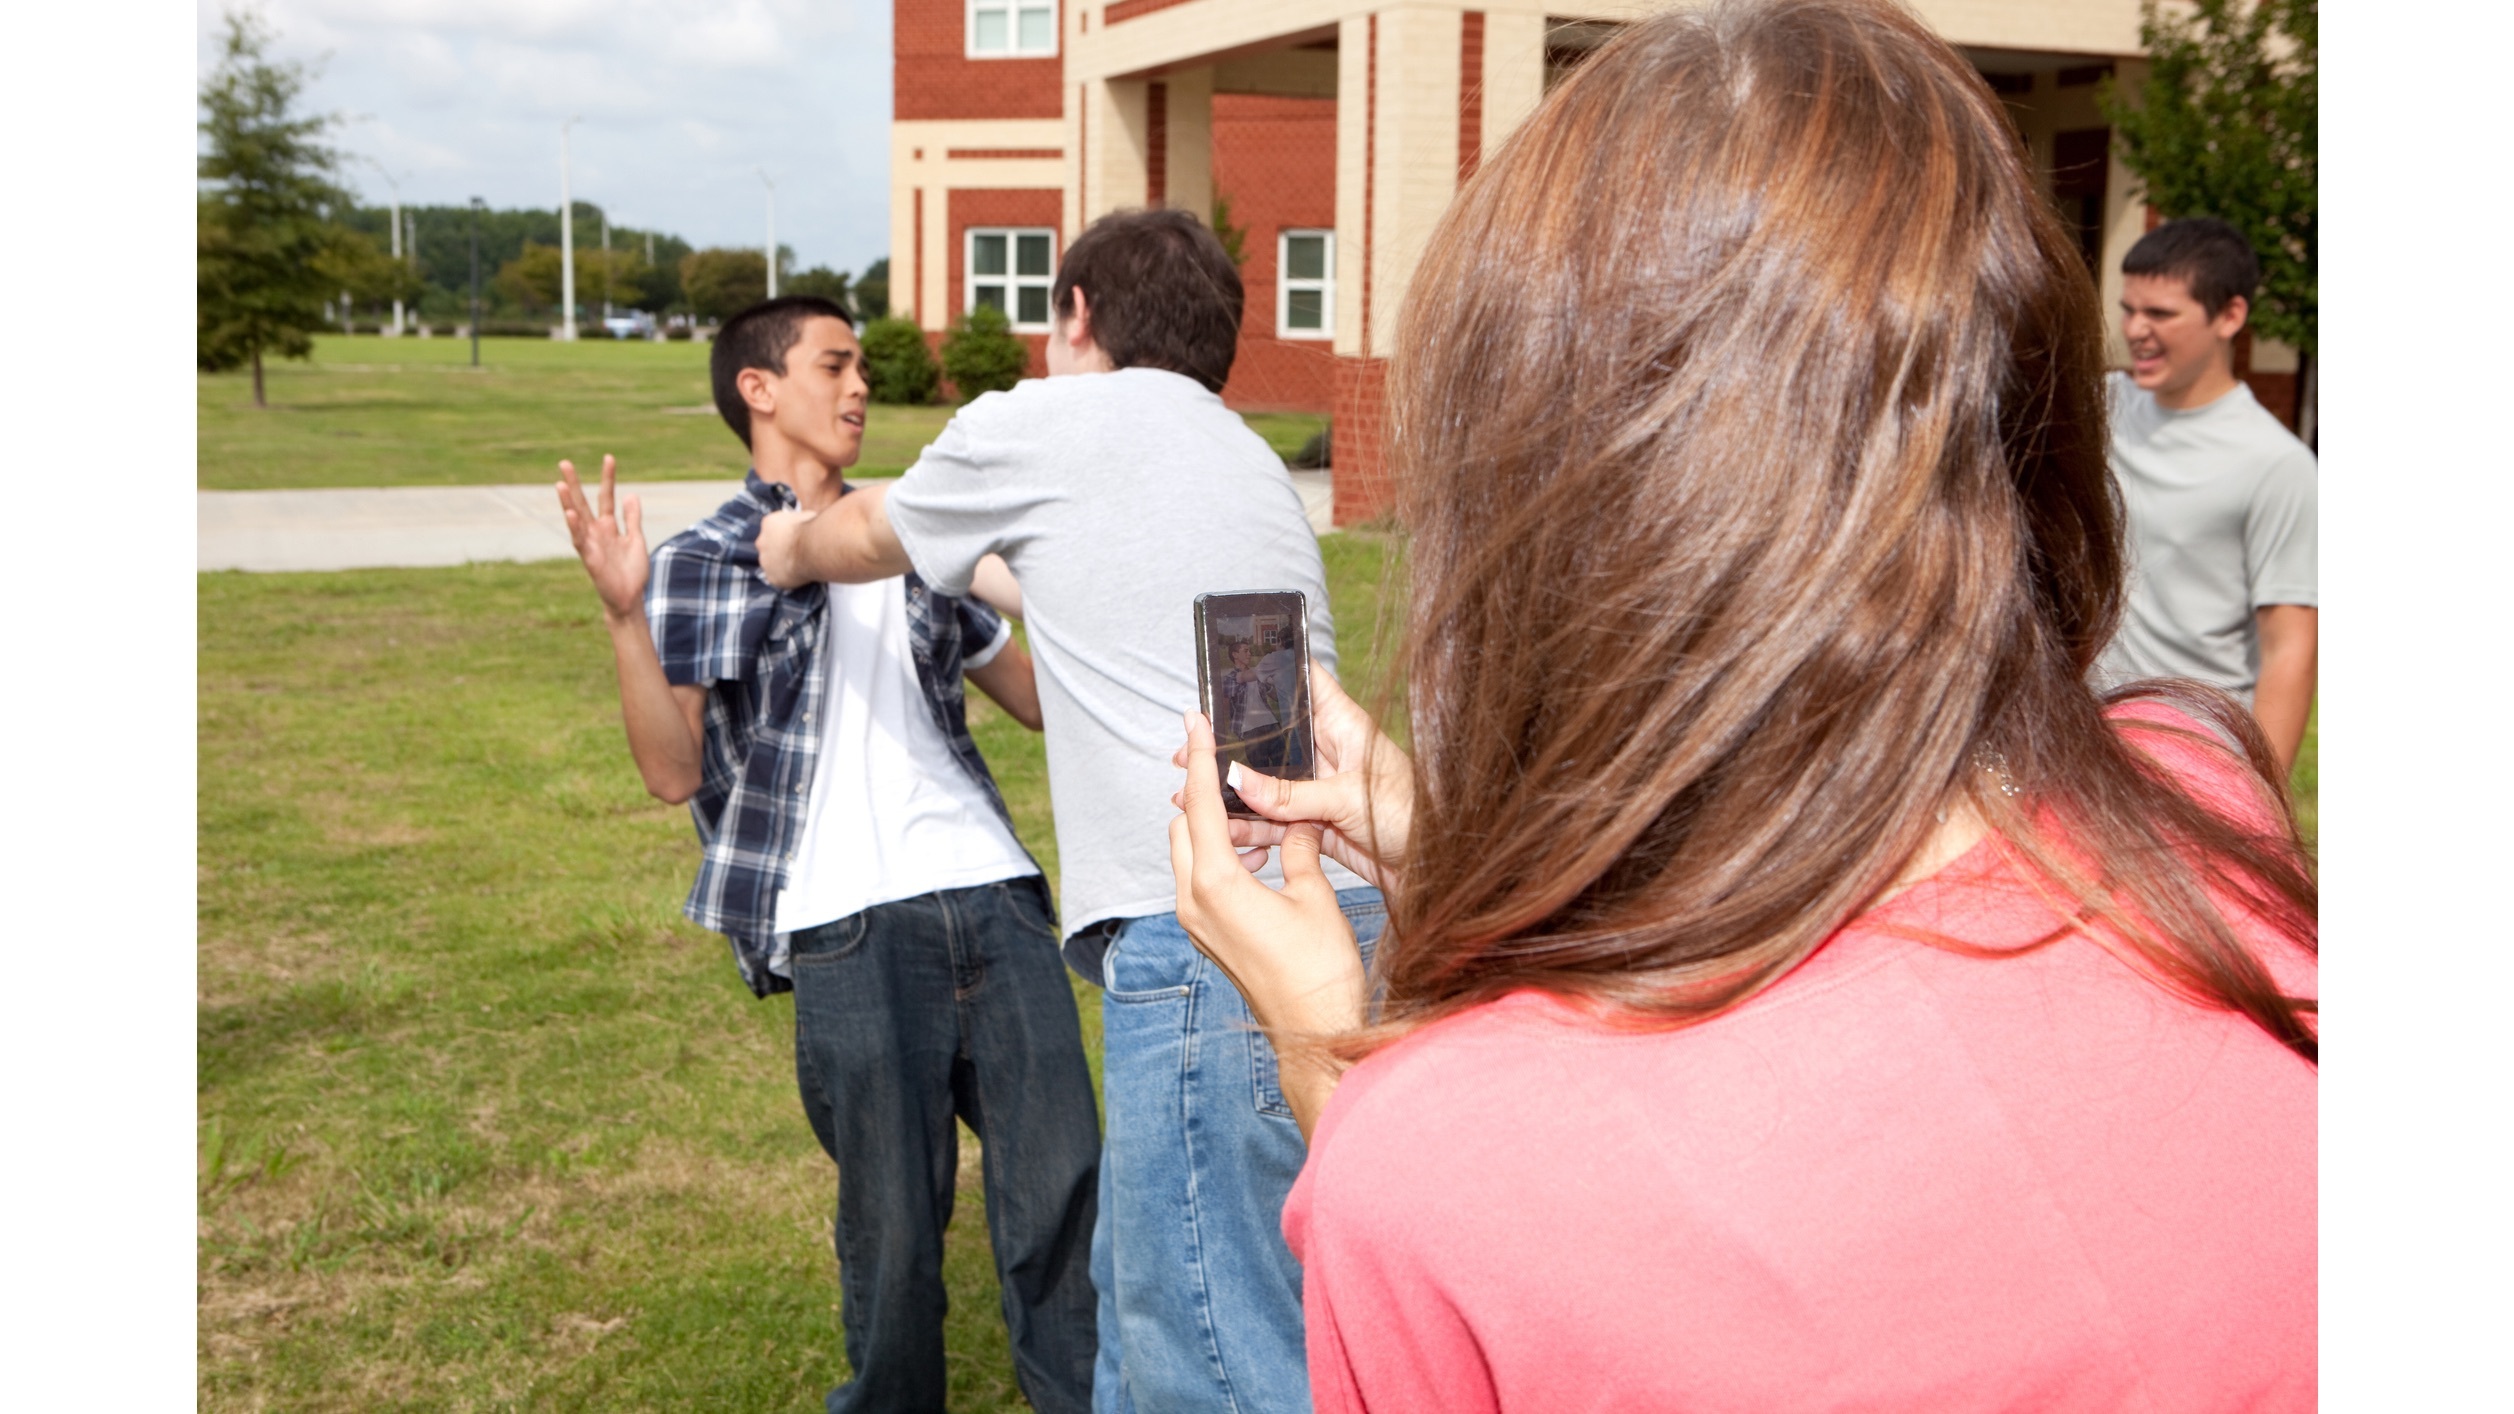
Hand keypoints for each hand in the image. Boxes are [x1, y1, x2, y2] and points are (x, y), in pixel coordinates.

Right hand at [557, 455, 648, 622]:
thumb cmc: (632, 572)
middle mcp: (596, 532)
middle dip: (575, 483)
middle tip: (564, 462)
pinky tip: (570, 513)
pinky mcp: (589, 558)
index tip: (609, 458)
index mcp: (608, 526)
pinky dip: (575, 527)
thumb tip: (632, 495)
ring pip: (576, 519)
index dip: (608, 478)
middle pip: (583, 503)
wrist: (630, 598)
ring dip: (568, 502)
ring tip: (560, 484)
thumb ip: (632, 518)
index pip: (606, 497)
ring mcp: (590, 544)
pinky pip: (580, 540)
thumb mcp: (636, 539)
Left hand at [754, 507, 819, 588]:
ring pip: (770, 563)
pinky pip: (777, 578)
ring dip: (781, 564)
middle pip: (767, 546)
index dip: (784, 533)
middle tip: (794, 553)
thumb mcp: (806, 516)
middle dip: (778, 549)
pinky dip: (785, 578)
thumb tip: (807, 522)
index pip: (772, 528)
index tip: (793, 537)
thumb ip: (800, 520)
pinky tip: (797, 575)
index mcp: (769, 523)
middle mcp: (762, 541)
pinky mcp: (772, 577)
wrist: (814, 547)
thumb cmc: (813, 529)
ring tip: (797, 565)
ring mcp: (765, 561)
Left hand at [1170, 710, 1367, 1138]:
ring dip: (1212, 828)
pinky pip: (1199, 881)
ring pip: (1189, 854)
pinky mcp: (1208, 937)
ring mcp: (1196, 923)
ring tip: (1253, 812)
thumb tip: (1294, 822)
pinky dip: (1218, 857)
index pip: (1201, 805)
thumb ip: (1298, 849)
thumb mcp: (1315, 896)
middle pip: (1183, 826)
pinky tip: (1257, 854)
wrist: (1313, 1030)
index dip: (1200, 758)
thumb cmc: (1319, 969)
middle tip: (1230, 765)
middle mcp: (1193, 902)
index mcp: (1216, 884)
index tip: (1195, 721)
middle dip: (1203, 794)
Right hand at [1173, 664, 1413, 886]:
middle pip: (1271, 739)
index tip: (1228, 670)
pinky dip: (1249, 826)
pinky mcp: (1317, 823)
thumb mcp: (1347, 798)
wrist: (1434, 868)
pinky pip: (1275, 821)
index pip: (1303, 682)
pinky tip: (1222, 829)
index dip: (1271, 671)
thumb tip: (1239, 779)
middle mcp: (1328, 751)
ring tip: (1190, 795)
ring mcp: (1320, 788)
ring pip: (1267, 784)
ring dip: (1233, 792)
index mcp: (1343, 724)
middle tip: (1188, 751)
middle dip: (1232, 747)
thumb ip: (1292, 793)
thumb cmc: (1412, 816)